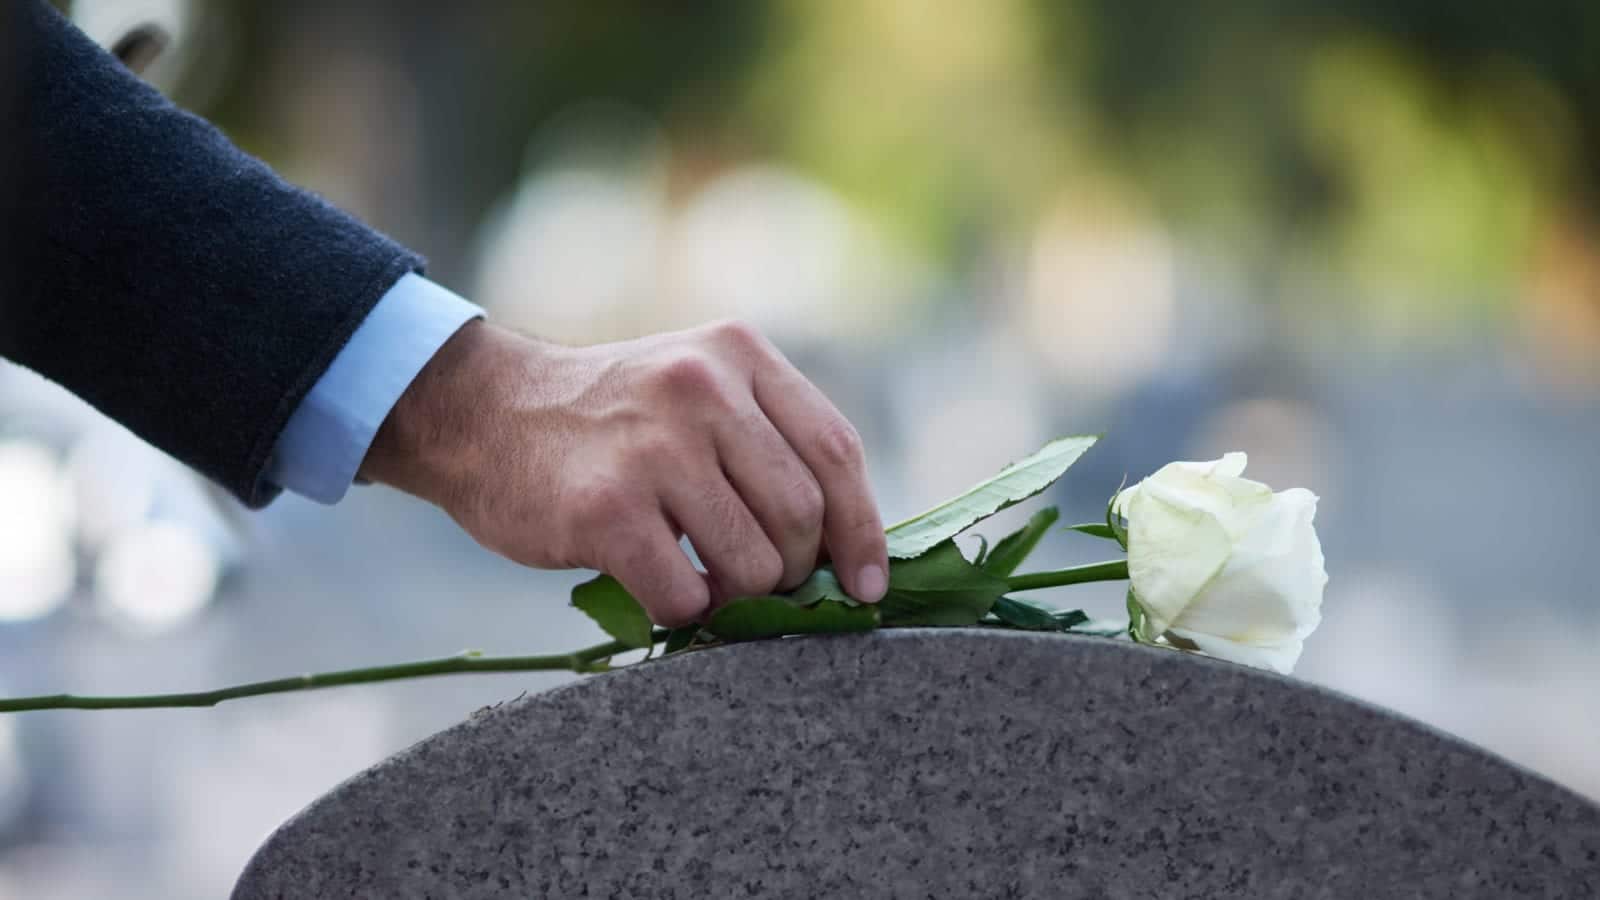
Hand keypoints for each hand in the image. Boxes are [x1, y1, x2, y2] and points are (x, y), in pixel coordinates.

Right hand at [359, 319, 888, 626]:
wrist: (484, 413)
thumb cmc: (608, 424)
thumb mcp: (696, 389)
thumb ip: (767, 441)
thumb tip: (849, 549)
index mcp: (739, 353)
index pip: (837, 451)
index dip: (863, 530)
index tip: (867, 584)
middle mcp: (702, 387)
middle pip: (802, 514)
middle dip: (794, 570)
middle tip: (758, 581)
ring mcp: (653, 446)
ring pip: (754, 563)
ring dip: (738, 597)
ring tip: (705, 583)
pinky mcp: (606, 508)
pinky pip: (685, 595)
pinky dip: (684, 613)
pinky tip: (662, 590)